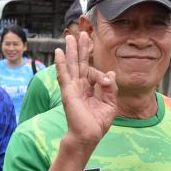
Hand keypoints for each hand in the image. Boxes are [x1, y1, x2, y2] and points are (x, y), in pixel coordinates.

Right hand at [55, 32, 117, 148]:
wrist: (88, 136)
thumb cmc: (97, 124)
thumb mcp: (110, 104)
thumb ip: (110, 88)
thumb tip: (110, 73)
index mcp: (89, 89)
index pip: (93, 73)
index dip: (101, 74)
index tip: (107, 81)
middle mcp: (79, 86)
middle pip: (80, 63)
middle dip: (81, 48)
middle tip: (82, 34)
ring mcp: (72, 88)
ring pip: (71, 65)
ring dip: (71, 51)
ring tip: (70, 36)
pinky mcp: (68, 92)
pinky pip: (63, 74)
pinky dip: (61, 63)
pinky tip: (59, 52)